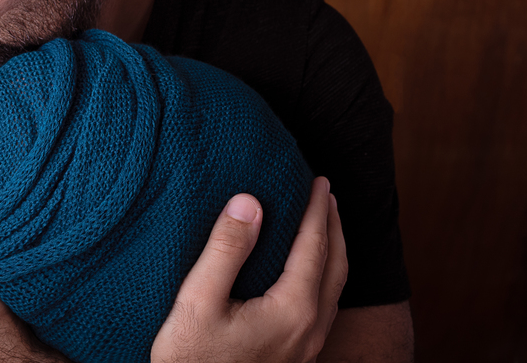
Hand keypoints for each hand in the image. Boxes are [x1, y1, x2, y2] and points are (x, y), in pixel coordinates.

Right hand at [151, 177, 346, 362]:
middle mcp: (309, 329)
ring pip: (333, 290)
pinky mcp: (295, 359)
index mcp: (291, 309)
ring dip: (333, 252)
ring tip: (323, 228)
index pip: (314, 246)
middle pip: (335, 267)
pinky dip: (323, 277)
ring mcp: (306, 349)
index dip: (317, 210)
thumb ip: (225, 250)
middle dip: (334, 227)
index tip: (319, 181)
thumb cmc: (190, 360)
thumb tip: (249, 202)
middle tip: (328, 195)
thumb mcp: (198, 301)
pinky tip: (306, 276)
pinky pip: (323, 307)